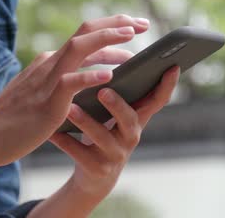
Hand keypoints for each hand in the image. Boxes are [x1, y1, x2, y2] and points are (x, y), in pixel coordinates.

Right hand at [0, 15, 149, 166]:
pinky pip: (71, 83)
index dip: (109, 27)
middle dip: (115, 23)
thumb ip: (62, 82)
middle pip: (84, 32)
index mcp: (50, 63)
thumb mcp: (41, 94)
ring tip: (131, 37)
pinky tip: (110, 75)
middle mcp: (49, 64)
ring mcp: (47, 80)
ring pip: (78, 48)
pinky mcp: (47, 101)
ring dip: (106, 39)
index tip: (132, 26)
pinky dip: (91, 76)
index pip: (83, 36)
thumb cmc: (15, 119)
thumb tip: (89, 76)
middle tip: (142, 24)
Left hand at [48, 65, 180, 197]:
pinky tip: (52, 131)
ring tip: (70, 109)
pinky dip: (64, 140)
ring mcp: (114, 154)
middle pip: (130, 119)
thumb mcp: (116, 114)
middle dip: (118, 105)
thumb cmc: (104, 131)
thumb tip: (119, 50)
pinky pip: (78, 152)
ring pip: (102, 137)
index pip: (157, 100)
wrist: (93, 175)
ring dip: (86, 122)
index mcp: (137, 117)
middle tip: (103, 91)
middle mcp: (130, 135)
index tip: (172, 66)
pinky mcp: (96, 168)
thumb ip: (121, 91)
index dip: (167, 85)